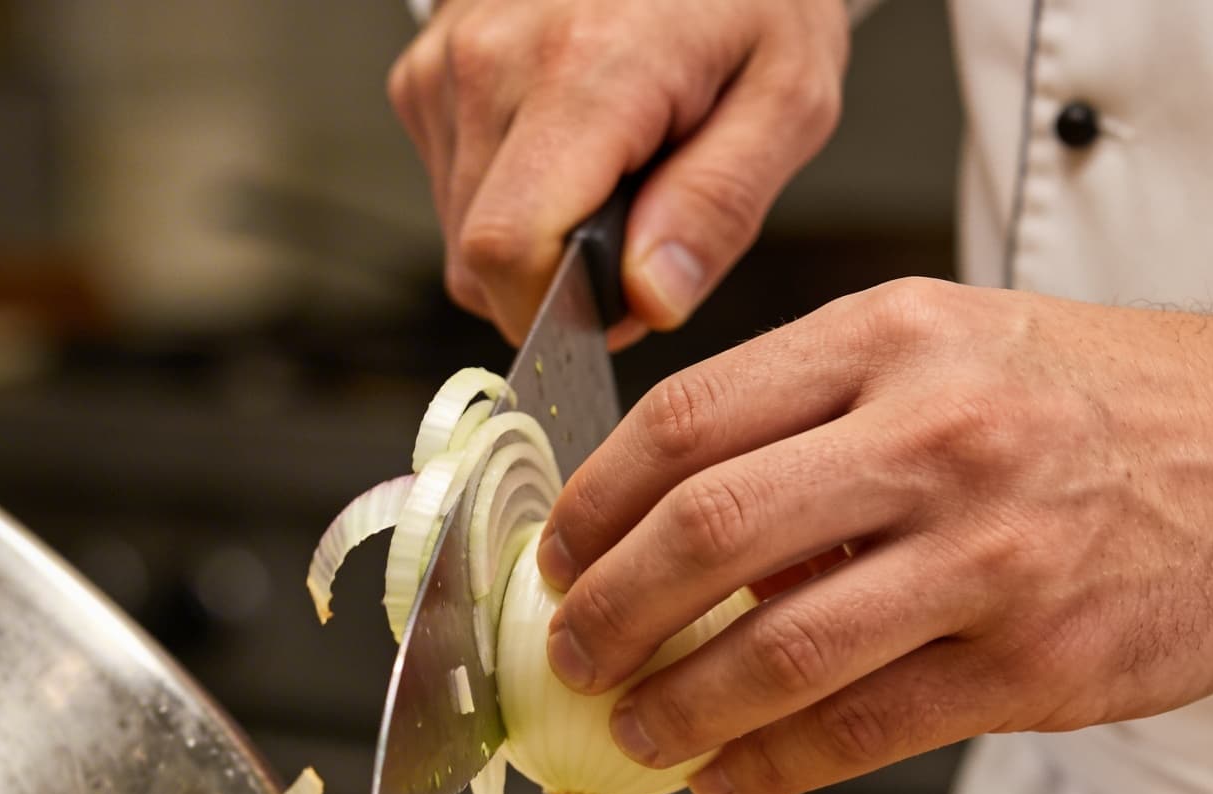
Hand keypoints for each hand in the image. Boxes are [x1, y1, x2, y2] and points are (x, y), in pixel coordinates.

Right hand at [387, 0, 848, 344]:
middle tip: (640, 219)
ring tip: (610, 162)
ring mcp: (445, 67)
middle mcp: (491, 62)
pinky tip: (567, 141)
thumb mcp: (789, 96)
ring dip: (536, 237)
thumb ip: (721, 206)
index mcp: (584, 70)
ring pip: (460, 237)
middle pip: (479, 262)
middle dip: (558, 280)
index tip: (620, 305)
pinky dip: (510, 194)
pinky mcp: (423, 76)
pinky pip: (454, 190)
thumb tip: (652, 300)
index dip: (560, 312)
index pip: (508, 252)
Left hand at [533, 276, 1212, 793]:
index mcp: (894, 340)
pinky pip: (861, 730)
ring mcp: (988, 556)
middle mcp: (934, 436)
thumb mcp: (954, 345)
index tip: (561, 556)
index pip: (685, 423)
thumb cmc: (1113, 403)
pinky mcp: (1036, 665)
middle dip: (608, 614)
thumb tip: (671, 515)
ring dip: (676, 709)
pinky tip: (728, 774)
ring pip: (775, 651)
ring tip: (636, 733)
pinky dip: (769, 765)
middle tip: (574, 655)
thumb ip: (818, 412)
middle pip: (705, 534)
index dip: (593, 506)